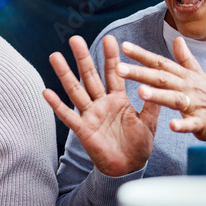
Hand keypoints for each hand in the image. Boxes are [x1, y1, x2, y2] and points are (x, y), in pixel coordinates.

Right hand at [43, 35, 159, 176]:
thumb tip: (159, 82)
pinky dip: (57, 105)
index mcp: (118, 99)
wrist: (130, 167)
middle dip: (82, 58)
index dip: (111, 57)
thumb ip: (152, 103)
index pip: (113, 73)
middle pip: (90, 76)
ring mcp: (90, 115)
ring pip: (76, 91)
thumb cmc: (139, 144)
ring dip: (65, 74)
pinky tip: (46, 92)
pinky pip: (68, 116)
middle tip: (74, 39)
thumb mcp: (149, 122)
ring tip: (55, 56)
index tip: (109, 38)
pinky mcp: (83, 130)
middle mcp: (101, 103)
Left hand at [117, 38, 205, 140]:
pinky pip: (191, 124)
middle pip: (161, 78)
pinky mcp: (202, 122)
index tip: (123, 46)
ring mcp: (195, 104)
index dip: (141, 54)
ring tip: (140, 92)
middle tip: (119, 68)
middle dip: (140, 73)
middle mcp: (187, 87)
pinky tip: (172, 126)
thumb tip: (178, 39)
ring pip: (174, 99)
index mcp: (183, 76)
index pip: (159, 63)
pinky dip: (182, 125)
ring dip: (158, 95)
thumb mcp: (198, 75)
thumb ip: (185, 59)